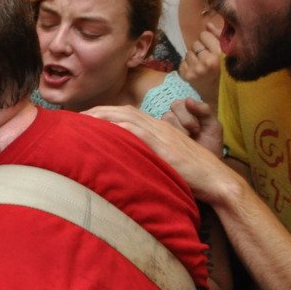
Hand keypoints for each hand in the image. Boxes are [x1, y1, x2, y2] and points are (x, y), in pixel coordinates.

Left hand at [85, 104, 234, 203]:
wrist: (215, 179)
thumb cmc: (191, 174)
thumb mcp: (166, 159)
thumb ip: (148, 155)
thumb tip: (125, 161)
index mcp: (158, 127)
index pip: (127, 114)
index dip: (105, 114)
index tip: (85, 120)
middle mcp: (158, 125)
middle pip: (122, 110)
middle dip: (97, 111)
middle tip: (75, 118)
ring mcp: (161, 133)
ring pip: (127, 116)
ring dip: (102, 116)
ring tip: (82, 121)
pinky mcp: (164, 145)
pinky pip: (138, 131)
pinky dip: (119, 128)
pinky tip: (103, 130)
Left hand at [177, 21, 222, 106]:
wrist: (219, 94)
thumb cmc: (226, 72)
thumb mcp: (228, 54)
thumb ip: (219, 37)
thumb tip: (207, 24)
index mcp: (219, 54)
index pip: (204, 35)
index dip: (207, 40)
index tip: (212, 47)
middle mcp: (206, 62)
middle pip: (195, 44)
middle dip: (200, 48)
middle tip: (207, 57)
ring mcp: (195, 70)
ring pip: (188, 52)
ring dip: (194, 56)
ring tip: (202, 64)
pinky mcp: (186, 76)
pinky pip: (182, 62)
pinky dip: (188, 64)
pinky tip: (197, 70)